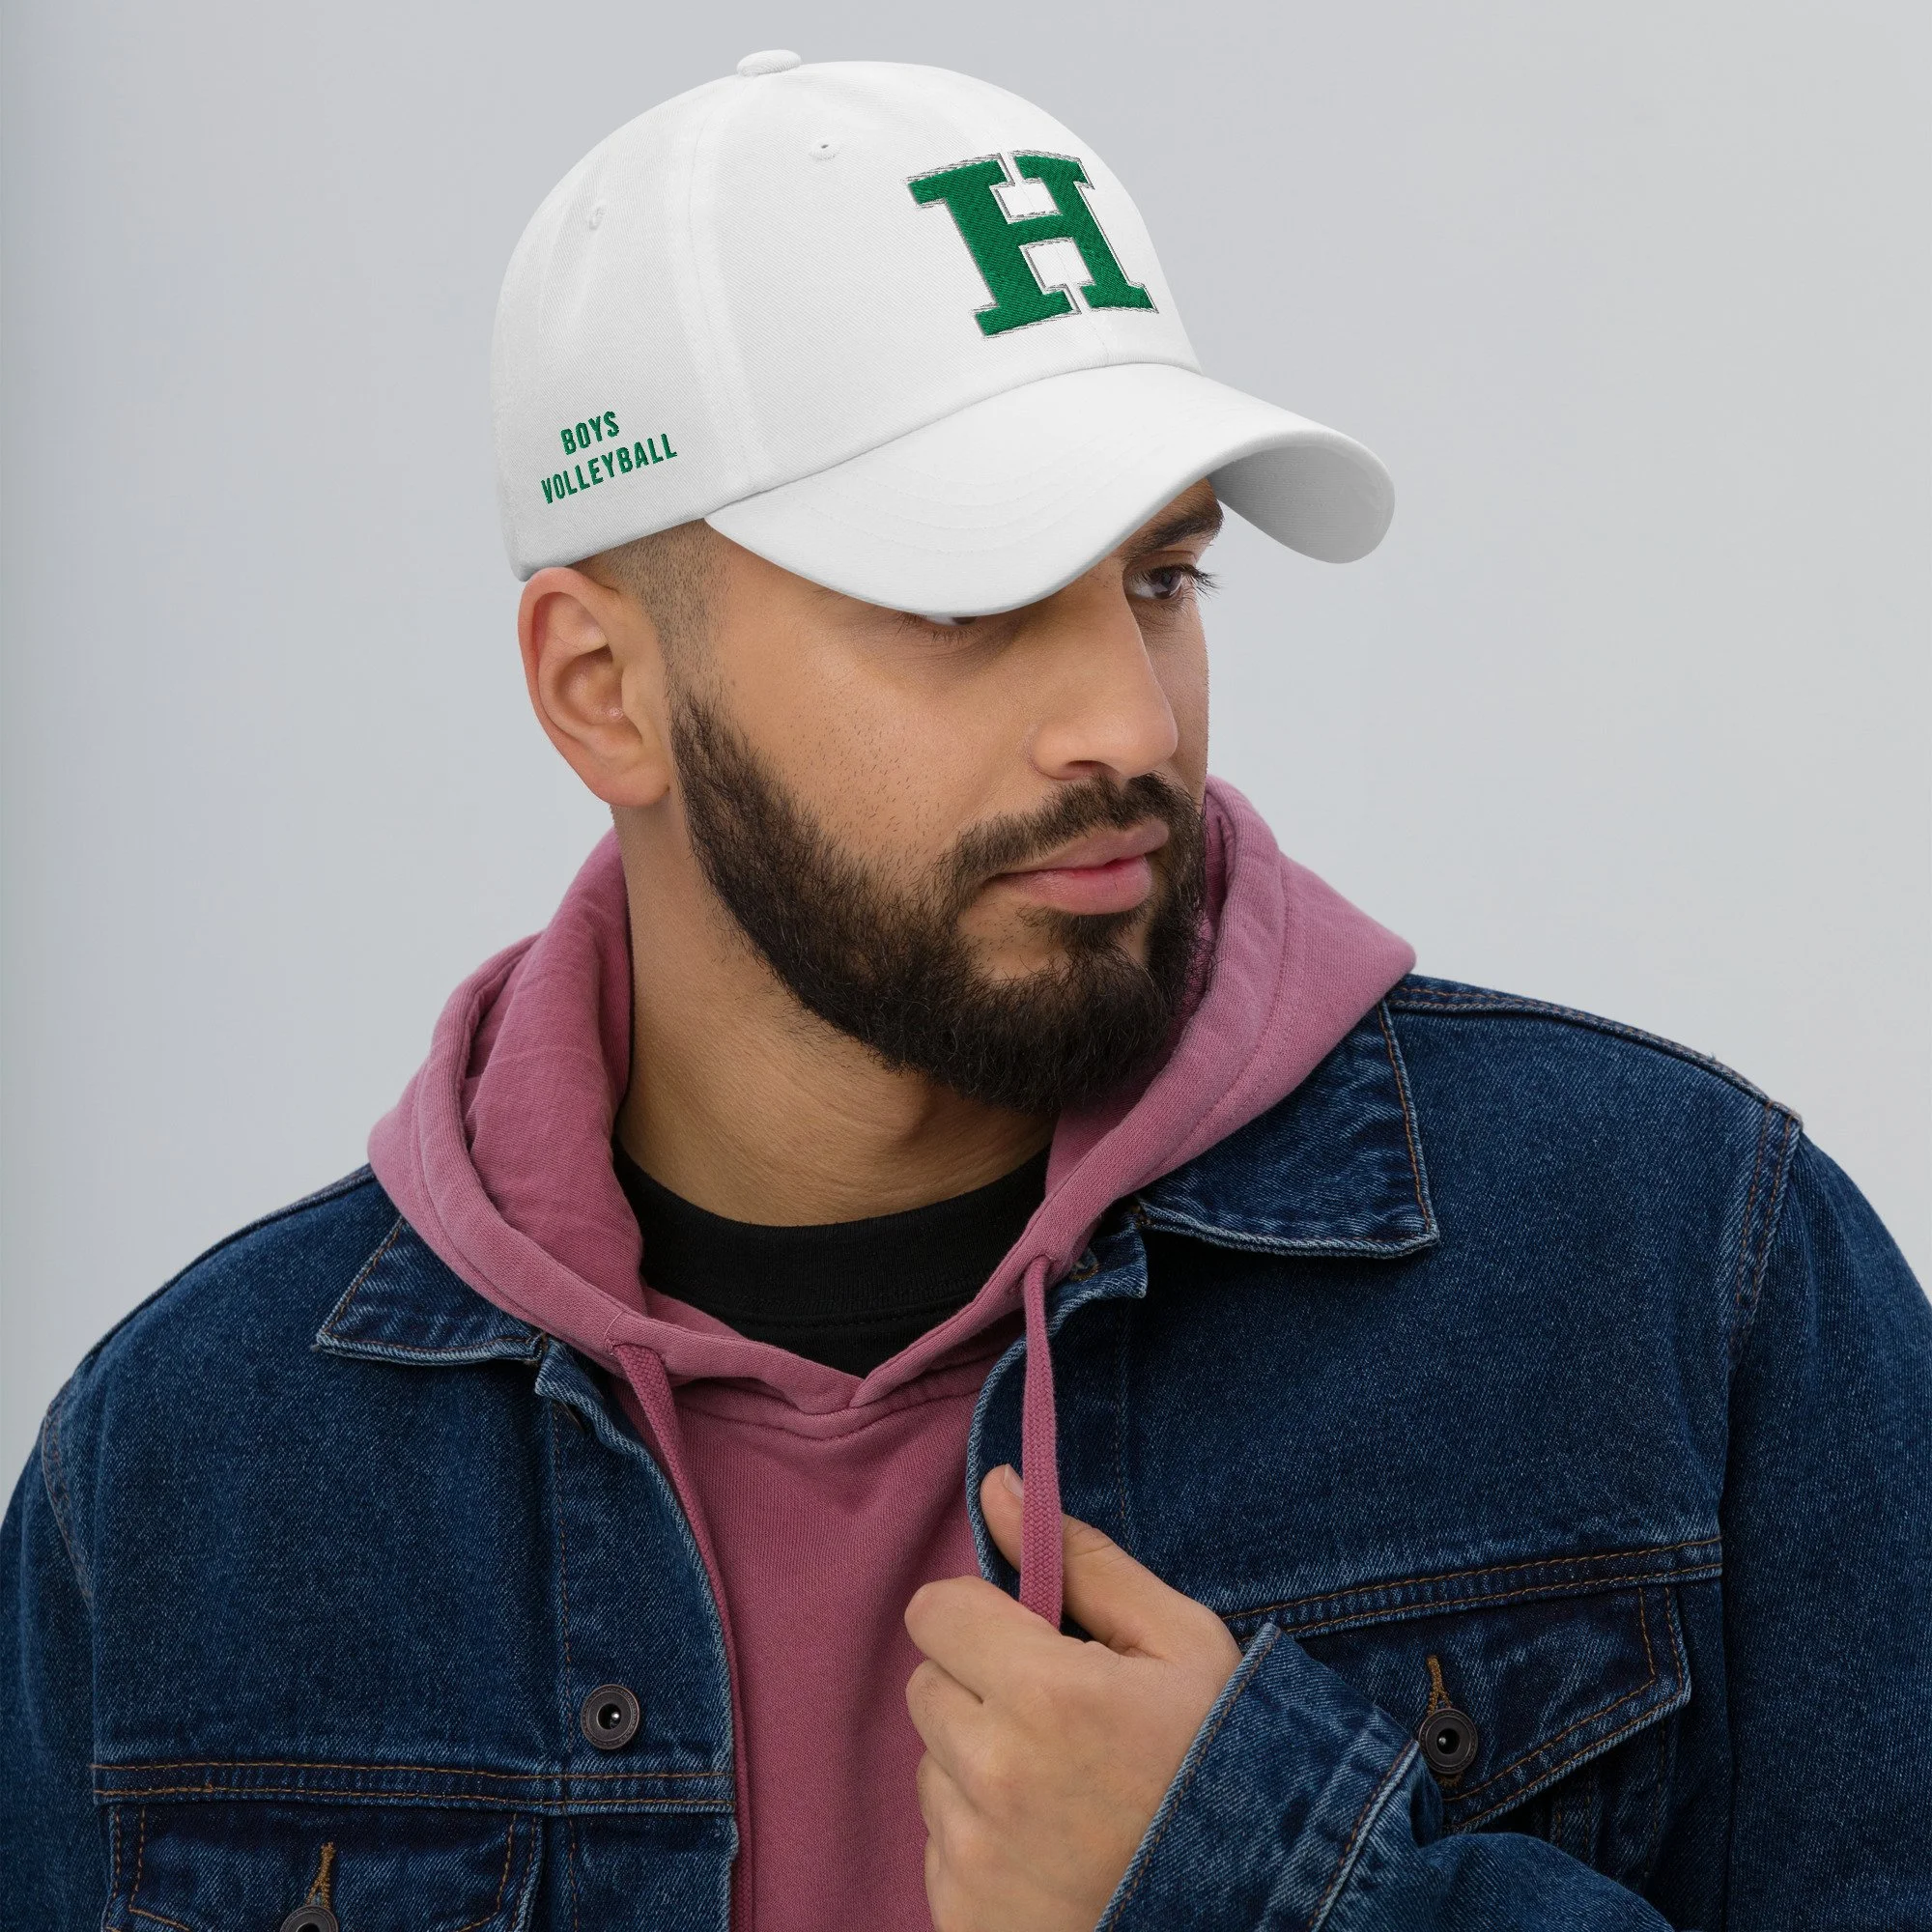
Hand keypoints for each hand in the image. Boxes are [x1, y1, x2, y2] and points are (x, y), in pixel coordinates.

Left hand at [904, 1465, 1241, 1931]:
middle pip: (928, 1686)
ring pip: (932, 1766)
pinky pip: (939, 1846)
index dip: (981, 1617)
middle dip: (980, 1688)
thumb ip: (1082, 1560)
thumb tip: (1002, 1487)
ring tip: (1065, 1792)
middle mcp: (994, 1776)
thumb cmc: (1224, 1765)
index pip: (935, 1612)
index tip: (1028, 1641)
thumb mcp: (1181, 1643)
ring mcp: (973, 1859)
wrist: (1257, 1909)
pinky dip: (982, 1840)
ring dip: (979, 1766)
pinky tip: (1052, 1848)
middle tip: (1059, 1721)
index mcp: (1046, 1693)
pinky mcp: (961, 1918)